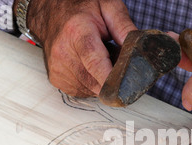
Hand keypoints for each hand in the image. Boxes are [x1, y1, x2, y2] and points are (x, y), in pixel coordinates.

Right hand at [18, 0, 136, 96]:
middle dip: (113, 77)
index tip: (125, 90)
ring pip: (92, 89)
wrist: (51, 12)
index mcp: (77, 32)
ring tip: (100, 58)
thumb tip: (140, 51)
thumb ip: (125, 28)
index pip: (96, 63)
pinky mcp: (57, 79)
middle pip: (97, 81)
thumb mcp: (109, 7)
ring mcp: (58, 68)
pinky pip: (84, 91)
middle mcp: (63, 53)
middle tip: (115, 58)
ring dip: (102, 80)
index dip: (111, 79)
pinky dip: (92, 82)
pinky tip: (89, 66)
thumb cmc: (82, 9)